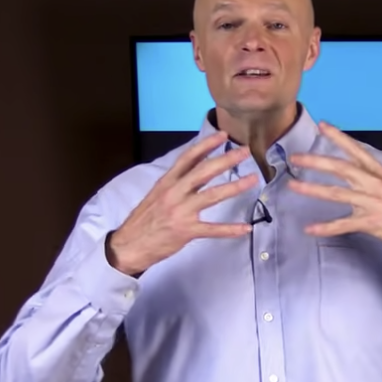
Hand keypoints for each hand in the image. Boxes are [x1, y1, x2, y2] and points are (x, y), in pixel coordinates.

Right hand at [108, 132, 258, 274]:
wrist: (128, 246)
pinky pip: (213, 229)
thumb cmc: (145, 219)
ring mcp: (180, 212)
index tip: (223, 135)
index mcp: (167, 182)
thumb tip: (196, 167)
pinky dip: (230, 229)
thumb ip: (176, 182)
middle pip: (203, 171)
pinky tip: (246, 227)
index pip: (188, 158)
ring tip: (253, 180)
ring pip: (212, 195)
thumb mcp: (157, 194)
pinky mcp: (186, 231)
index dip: (205, 145)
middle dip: (226, 160)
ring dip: (235, 187)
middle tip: (245, 151)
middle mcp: (174, 193)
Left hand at [287, 122, 381, 249]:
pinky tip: (310, 229)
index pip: (356, 150)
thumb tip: (359, 171)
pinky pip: (343, 224)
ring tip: (293, 186)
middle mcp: (373, 184)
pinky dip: (325, 227)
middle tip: (295, 157)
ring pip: (336, 193)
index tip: (322, 125)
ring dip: (313, 189)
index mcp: (379, 172)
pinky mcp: (370, 222)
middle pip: (340, 168)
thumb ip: (375, 177)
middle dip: (316, 161)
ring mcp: (371, 202)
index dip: (338, 137)